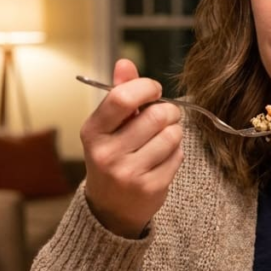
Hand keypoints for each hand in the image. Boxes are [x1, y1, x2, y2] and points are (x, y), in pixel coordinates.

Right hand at [80, 59, 183, 237]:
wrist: (111, 207)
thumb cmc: (112, 157)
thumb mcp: (108, 127)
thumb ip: (119, 95)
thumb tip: (126, 63)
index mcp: (93, 132)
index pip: (122, 98)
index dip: (146, 87)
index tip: (154, 90)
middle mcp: (107, 154)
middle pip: (155, 116)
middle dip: (168, 110)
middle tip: (167, 114)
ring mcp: (129, 173)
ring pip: (171, 136)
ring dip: (174, 132)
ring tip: (164, 137)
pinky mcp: (150, 188)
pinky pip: (177, 156)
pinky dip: (176, 152)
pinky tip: (163, 157)